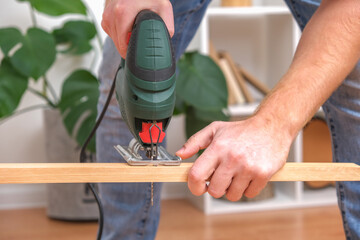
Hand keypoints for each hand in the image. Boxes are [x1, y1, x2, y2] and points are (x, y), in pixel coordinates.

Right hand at [102, 0, 173, 57]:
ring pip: (115, 40)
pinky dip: (121, 33)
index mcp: (122, 13)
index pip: (123, 46)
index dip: (134, 52)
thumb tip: (164, 44)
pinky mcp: (105, 17)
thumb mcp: (164, 8)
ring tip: (135, 28)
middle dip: (131, 45)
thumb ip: (166, 28)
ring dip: (126, 40)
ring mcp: (106, 16)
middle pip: (119, 45)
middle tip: (142, 37)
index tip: (141, 51)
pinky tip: (129, 25)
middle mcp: (111, 14)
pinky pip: (113, 34)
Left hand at [176, 117, 291, 200]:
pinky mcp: (263, 174)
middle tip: (222, 177)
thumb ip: (195, 142)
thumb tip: (180, 154)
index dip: (194, 186)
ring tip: (237, 174)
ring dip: (233, 189)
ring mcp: (248, 168)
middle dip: (216, 188)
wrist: (271, 126)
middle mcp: (232, 158)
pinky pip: (249, 194)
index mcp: (218, 148)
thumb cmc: (242, 130)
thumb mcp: (215, 129)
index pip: (197, 175)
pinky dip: (248, 188)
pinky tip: (249, 175)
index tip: (198, 187)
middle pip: (215, 191)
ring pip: (232, 195)